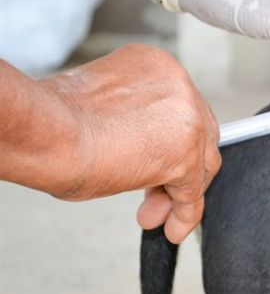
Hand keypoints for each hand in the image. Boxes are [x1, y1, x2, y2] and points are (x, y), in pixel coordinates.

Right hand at [42, 45, 220, 243]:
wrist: (46, 132)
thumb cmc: (56, 122)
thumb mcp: (107, 110)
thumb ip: (139, 123)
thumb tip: (149, 153)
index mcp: (157, 66)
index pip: (183, 112)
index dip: (173, 144)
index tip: (157, 164)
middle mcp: (179, 85)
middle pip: (198, 135)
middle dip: (179, 170)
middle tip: (157, 195)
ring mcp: (187, 117)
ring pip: (200, 163)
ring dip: (178, 194)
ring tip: (155, 214)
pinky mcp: (185, 152)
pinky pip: (192, 190)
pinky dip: (184, 213)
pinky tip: (173, 226)